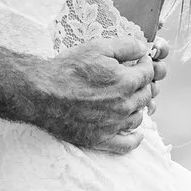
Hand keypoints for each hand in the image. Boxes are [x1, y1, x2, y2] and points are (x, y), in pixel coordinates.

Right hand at [30, 34, 169, 154]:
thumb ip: (126, 46)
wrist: (42, 93)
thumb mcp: (98, 47)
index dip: (145, 64)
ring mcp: (113, 124)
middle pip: (146, 95)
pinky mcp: (101, 139)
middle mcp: (124, 105)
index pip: (148, 74)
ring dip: (138, 107)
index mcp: (126, 82)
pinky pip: (126, 144)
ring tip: (128, 99)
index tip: (139, 61)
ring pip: (138, 118)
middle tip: (133, 78)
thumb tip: (143, 49)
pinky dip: (134, 139)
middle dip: (142, 84)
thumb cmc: (68, 69)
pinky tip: (135, 133)